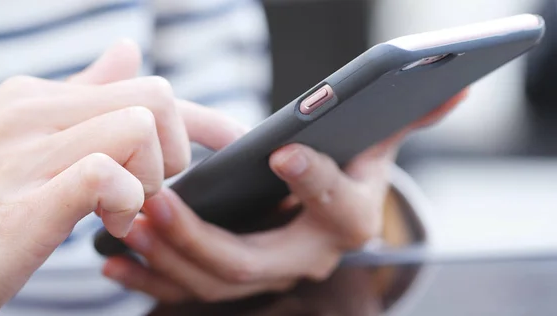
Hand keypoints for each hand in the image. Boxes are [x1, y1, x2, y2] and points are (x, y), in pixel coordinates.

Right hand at [0, 40, 245, 314]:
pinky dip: (127, 202)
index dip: (201, 118)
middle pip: (154, 98)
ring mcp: (24, 154)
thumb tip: (128, 50)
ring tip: (121, 210)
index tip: (233, 141)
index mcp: (37, 96)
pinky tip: (109, 224)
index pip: (143, 86)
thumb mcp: (36, 144)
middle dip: (175, 151)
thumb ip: (85, 98)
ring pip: (138, 128)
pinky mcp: (27, 204)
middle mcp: (29, 112)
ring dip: (151, 180)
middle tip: (149, 189)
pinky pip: (108, 174)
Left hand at [102, 91, 466, 302]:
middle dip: (203, 238)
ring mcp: (267, 274)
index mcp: (349, 220)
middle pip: (255, 262)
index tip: (285, 152)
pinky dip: (150, 278)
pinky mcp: (231, 279)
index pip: (337, 206)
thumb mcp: (379, 142)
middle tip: (160, 202)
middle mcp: (308, 257)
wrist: (326, 213)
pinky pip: (188, 290)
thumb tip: (454, 85)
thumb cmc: (347, 169)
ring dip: (168, 257)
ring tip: (127, 225)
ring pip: (213, 283)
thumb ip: (409, 115)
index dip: (317, 180)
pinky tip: (113, 260)